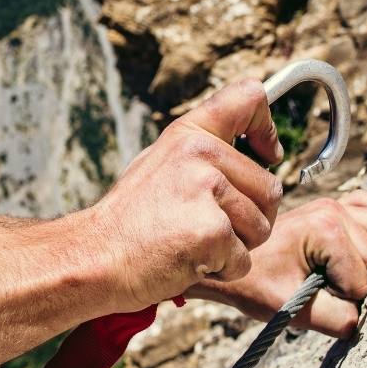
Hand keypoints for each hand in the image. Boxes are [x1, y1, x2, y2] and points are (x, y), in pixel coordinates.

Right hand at [90, 80, 284, 311]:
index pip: (250, 98)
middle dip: (252, 218)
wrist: (95, 256)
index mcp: (190, 133)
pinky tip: (188, 261)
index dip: (267, 127)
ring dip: (237, 247)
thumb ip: (205, 152)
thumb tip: (260, 150)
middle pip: (271, 188)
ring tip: (192, 243)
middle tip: (206, 226)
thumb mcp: (162, 163)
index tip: (268, 153)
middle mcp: (201, 153)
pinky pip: (244, 260)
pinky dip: (223, 270)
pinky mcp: (212, 231)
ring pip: (262, 227)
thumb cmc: (131, 219)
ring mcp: (208, 191)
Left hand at [188, 191, 366, 335]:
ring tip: (338, 267)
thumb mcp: (295, 310)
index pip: (364, 280)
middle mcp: (335, 209)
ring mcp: (337, 203)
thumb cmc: (258, 284)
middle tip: (325, 285)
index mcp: (326, 229)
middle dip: (359, 280)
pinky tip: (354, 248)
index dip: (344, 299)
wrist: (236, 263)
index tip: (313, 295)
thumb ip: (338, 319)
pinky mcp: (338, 204)